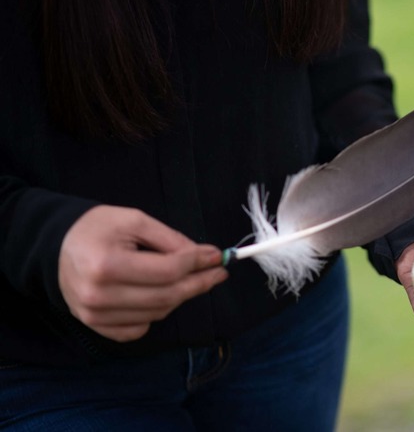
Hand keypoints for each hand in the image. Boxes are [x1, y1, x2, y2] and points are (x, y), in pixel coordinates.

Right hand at [58, 206, 227, 341]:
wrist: (57, 247)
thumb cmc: (98, 228)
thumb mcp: (135, 221)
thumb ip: (170, 239)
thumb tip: (206, 256)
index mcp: (107, 265)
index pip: (168, 271)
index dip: (198, 263)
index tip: (218, 256)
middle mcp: (99, 296)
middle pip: (167, 296)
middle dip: (199, 283)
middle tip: (219, 272)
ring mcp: (96, 316)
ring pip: (158, 313)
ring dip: (180, 296)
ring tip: (190, 278)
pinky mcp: (96, 326)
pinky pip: (140, 329)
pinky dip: (156, 314)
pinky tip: (160, 294)